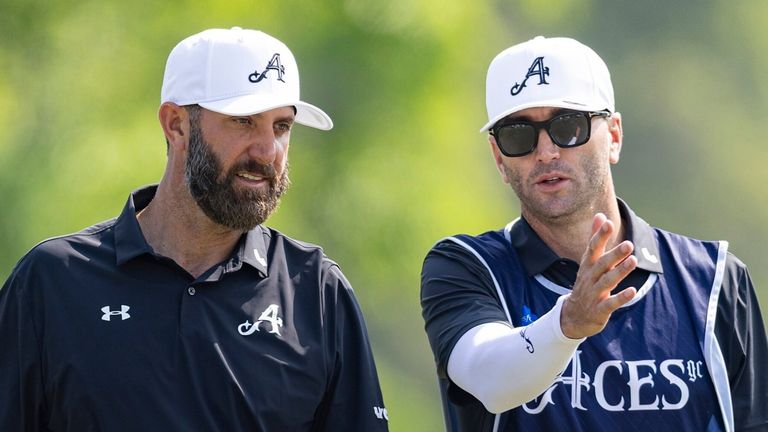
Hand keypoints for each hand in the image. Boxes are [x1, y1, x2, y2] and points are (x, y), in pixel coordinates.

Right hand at [560, 213, 637, 338]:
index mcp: (588, 265)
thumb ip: (595, 239)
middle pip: (601, 264)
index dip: (599, 236)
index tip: (608, 223)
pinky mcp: (599, 310)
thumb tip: (601, 215)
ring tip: (633, 261)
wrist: (573, 316)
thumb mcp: (588, 262)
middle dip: (614, 255)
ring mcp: (594, 294)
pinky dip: (620, 298)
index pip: (592, 248)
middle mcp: (590, 278)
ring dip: (619, 272)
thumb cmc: (586, 284)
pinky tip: (632, 291)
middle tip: (629, 244)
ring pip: (607, 282)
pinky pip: (610, 303)